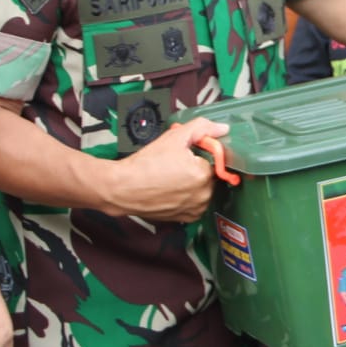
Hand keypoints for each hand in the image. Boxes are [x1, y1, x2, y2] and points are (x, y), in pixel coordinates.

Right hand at [104, 119, 228, 222]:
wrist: (122, 188)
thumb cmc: (145, 164)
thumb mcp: (174, 136)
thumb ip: (202, 128)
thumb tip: (223, 129)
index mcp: (204, 174)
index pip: (213, 159)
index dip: (197, 154)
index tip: (182, 154)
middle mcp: (204, 195)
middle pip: (208, 174)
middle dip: (196, 168)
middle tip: (174, 164)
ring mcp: (196, 209)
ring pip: (202, 189)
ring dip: (192, 183)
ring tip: (170, 177)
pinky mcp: (187, 218)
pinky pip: (195, 203)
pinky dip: (187, 197)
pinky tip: (171, 190)